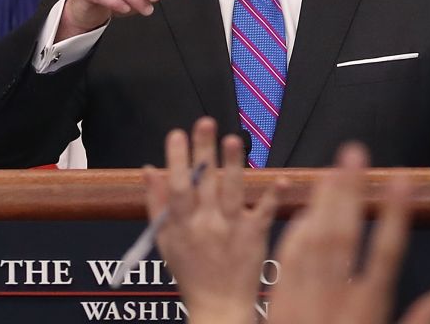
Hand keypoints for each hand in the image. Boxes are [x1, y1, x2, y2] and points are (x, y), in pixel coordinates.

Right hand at [144, 117, 278, 323]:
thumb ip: (156, 203)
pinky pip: (265, 213)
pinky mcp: (255, 236)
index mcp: (182, 225)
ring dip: (233, 165)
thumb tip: (149, 169)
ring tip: (233, 139)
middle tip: (205, 122)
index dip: (176, 160)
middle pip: (205, 183)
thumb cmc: (190, 271)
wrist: (219, 306)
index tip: (176, 134)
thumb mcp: (164, 240)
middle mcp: (206, 225)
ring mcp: (232, 230)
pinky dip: (273, 196)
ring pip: (233, 193)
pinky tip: (280, 179)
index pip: (177, 187)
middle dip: (204, 150)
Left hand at [267, 144, 429, 323]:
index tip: (401, 181)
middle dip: (349, 192)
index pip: (386, 256)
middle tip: (354, 151)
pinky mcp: (278, 307)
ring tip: (334, 168)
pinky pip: (286, 263)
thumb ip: (420, 321)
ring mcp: (304, 304)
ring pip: (313, 243)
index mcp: (368, 313)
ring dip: (322, 202)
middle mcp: (336, 304)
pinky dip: (296, 232)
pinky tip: (305, 208)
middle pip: (344, 237)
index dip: (394, 216)